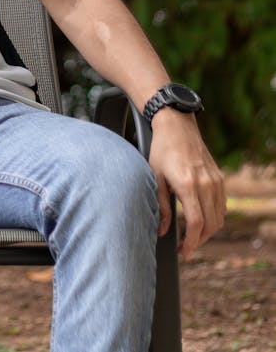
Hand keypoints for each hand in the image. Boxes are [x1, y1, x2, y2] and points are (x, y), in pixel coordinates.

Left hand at [148, 109, 225, 259]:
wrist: (177, 126)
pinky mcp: (220, 178)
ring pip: (219, 217)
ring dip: (208, 231)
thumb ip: (160, 205)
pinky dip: (215, 217)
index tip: (184, 251)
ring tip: (193, 236)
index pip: (196, 224)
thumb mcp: (155, 177)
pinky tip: (202, 219)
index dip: (191, 242)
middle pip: (210, 225)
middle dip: (199, 241)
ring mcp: (216, 181)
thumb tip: (162, 231)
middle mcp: (206, 185)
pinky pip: (222, 206)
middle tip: (186, 248)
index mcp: (188, 185)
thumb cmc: (162, 150)